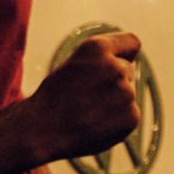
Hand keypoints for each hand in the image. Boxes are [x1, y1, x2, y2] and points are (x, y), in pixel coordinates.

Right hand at [31, 32, 140, 160]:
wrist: (42, 131)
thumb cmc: (53, 98)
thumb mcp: (73, 65)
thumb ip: (101, 60)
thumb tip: (128, 62)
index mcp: (97, 48)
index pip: (131, 42)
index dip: (125, 53)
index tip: (121, 60)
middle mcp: (115, 66)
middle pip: (127, 70)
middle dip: (114, 82)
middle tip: (89, 96)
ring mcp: (126, 92)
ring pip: (127, 94)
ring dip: (114, 103)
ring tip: (88, 113)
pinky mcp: (131, 116)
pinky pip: (129, 116)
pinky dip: (116, 123)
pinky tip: (96, 126)